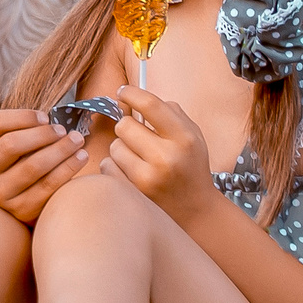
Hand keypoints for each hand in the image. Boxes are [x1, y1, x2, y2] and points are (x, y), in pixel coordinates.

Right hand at [0, 107, 90, 225]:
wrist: (32, 199)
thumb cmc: (30, 158)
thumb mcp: (20, 141)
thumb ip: (29, 127)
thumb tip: (53, 118)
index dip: (23, 117)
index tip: (47, 117)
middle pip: (10, 145)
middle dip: (42, 135)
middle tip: (65, 130)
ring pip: (31, 166)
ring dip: (60, 150)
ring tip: (78, 140)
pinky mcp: (20, 210)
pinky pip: (47, 186)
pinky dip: (68, 168)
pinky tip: (82, 157)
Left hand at [104, 85, 215, 218]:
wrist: (196, 210)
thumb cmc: (190, 167)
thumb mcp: (193, 136)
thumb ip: (170, 113)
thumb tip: (137, 96)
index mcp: (184, 138)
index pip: (150, 105)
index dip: (131, 93)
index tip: (123, 91)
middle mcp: (166, 157)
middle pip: (124, 125)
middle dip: (128, 127)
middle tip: (137, 135)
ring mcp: (147, 177)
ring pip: (114, 146)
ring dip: (122, 148)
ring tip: (138, 158)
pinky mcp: (133, 193)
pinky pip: (107, 166)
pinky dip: (115, 166)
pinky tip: (130, 172)